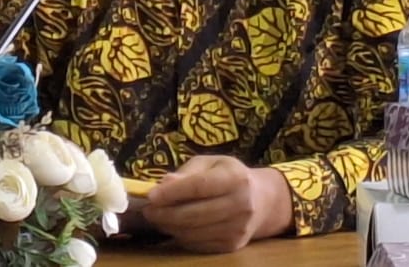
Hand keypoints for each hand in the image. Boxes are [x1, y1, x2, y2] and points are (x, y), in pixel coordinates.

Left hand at [142, 155, 291, 252]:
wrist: (261, 200)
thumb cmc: (229, 176)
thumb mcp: (211, 164)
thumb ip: (187, 173)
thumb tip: (164, 184)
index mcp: (235, 178)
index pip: (199, 187)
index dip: (172, 193)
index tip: (151, 196)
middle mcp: (241, 205)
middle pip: (194, 214)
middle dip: (165, 214)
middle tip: (147, 210)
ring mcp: (238, 228)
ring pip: (194, 232)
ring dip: (169, 227)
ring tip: (157, 218)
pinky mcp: (233, 245)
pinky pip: (199, 244)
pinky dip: (182, 237)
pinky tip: (175, 227)